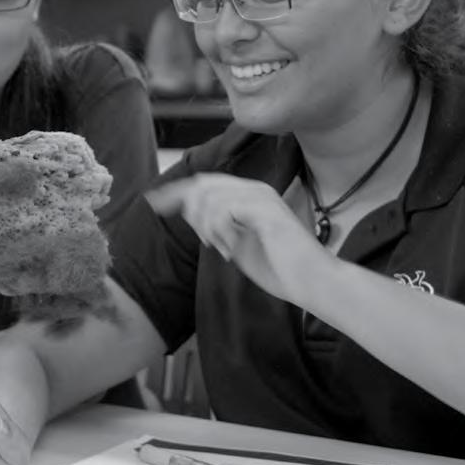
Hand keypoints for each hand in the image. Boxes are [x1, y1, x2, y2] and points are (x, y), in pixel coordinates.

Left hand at [146, 173, 334, 305]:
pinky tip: (231, 250)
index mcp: (249, 195)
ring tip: (226, 249)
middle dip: (190, 210)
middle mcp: (255, 189)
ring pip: (210, 198)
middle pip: (203, 184)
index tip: (153, 202)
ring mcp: (261, 197)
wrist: (312, 282)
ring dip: (208, 228)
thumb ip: (214, 226)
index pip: (205, 183)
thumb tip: (189, 212)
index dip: (176, 191)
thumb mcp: (236, 244)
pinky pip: (225, 209)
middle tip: (206, 242)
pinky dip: (219, 231)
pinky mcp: (265, 211)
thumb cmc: (279, 267)